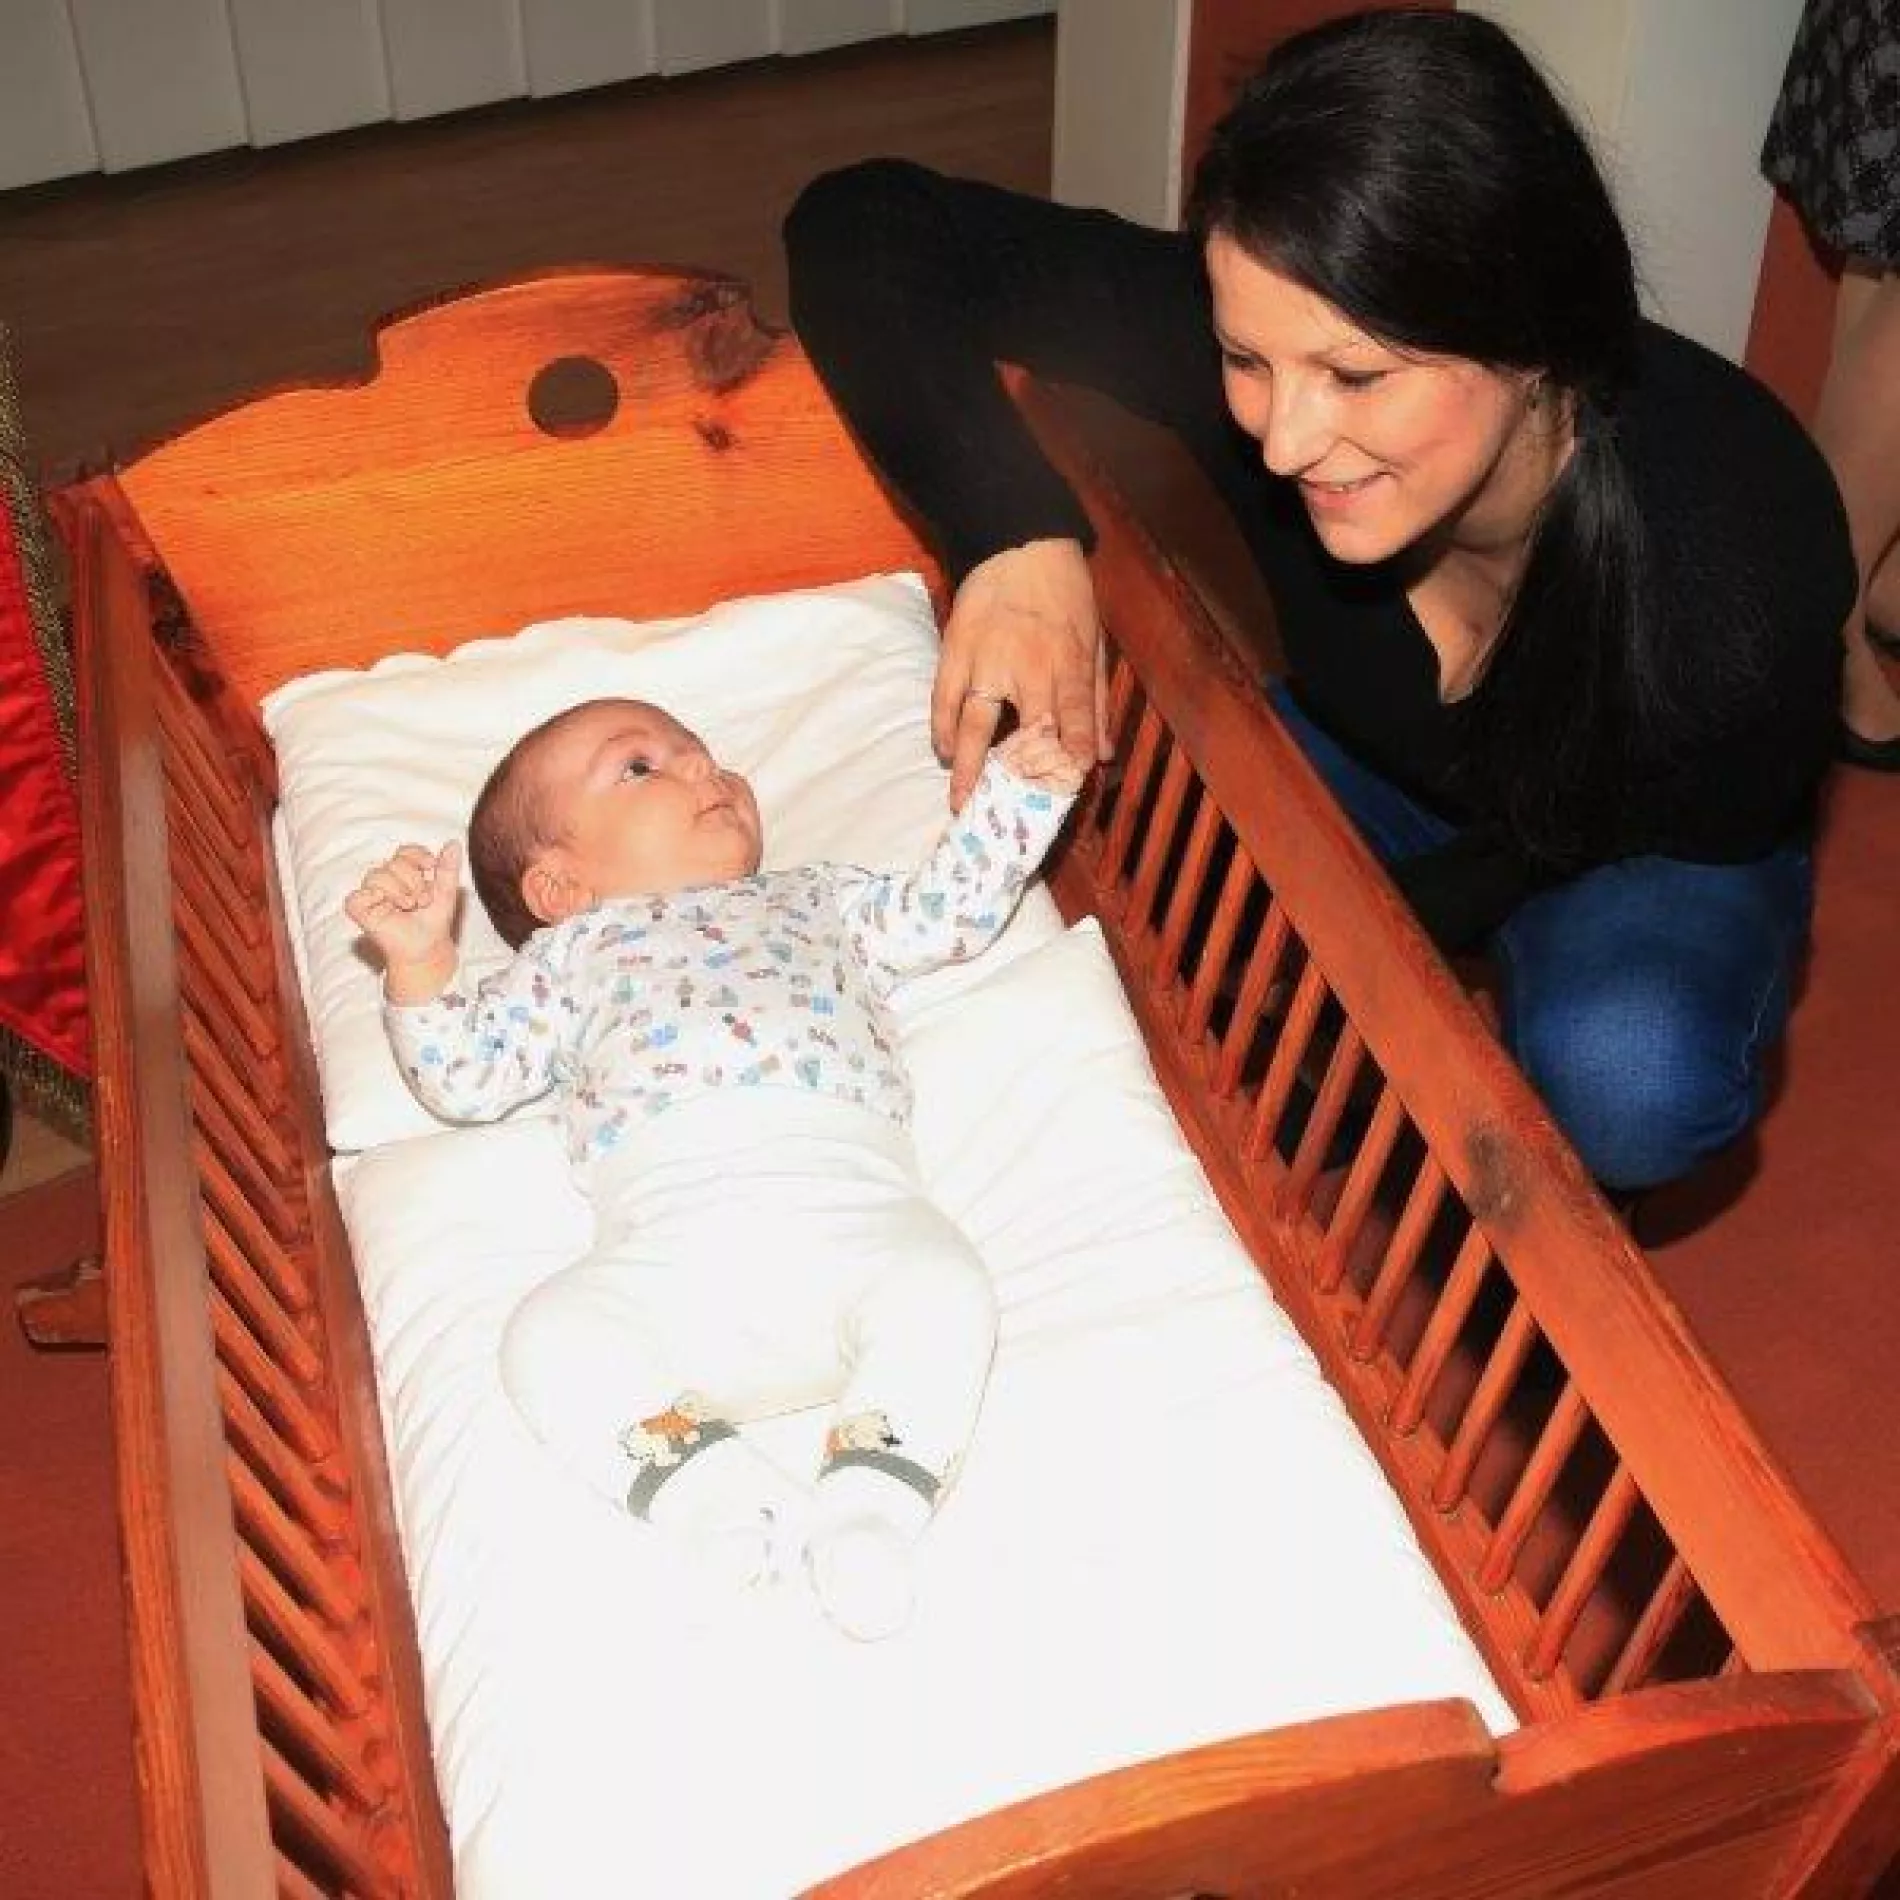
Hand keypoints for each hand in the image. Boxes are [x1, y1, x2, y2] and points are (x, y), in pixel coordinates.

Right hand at [344, 841, 461, 997]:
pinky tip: (385, 907)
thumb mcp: (445, 893)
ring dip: (398, 891)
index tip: (431, 866)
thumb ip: (448, 868)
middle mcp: (386, 879)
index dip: (417, 855)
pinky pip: (356, 897)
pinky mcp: (359, 910)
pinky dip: (371, 899)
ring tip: (409, 906)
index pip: (405, 851)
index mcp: (405, 872)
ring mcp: (371, 894)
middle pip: (393, 862)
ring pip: (376, 876)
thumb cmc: (433, 921)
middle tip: (422, 900)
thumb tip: (454, 842)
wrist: (426, 947)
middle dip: (413, 881)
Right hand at [933, 539, 1112, 808]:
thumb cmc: (1065, 594)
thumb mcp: (1094, 640)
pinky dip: (942, 728)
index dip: (1074, 747)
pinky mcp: (954, 650)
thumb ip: (1096, 700)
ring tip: (961, 799)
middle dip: (1015, 774)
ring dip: (966, 765)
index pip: (1074, 713)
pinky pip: (943, 698)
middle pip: (1021, 728)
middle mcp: (1027, 665)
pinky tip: (944, 751)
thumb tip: (1100, 755)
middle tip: (1003, 812)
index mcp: (1067, 660)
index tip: (1073, 780)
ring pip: (973, 722)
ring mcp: (985, 659)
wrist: (1020, 543)